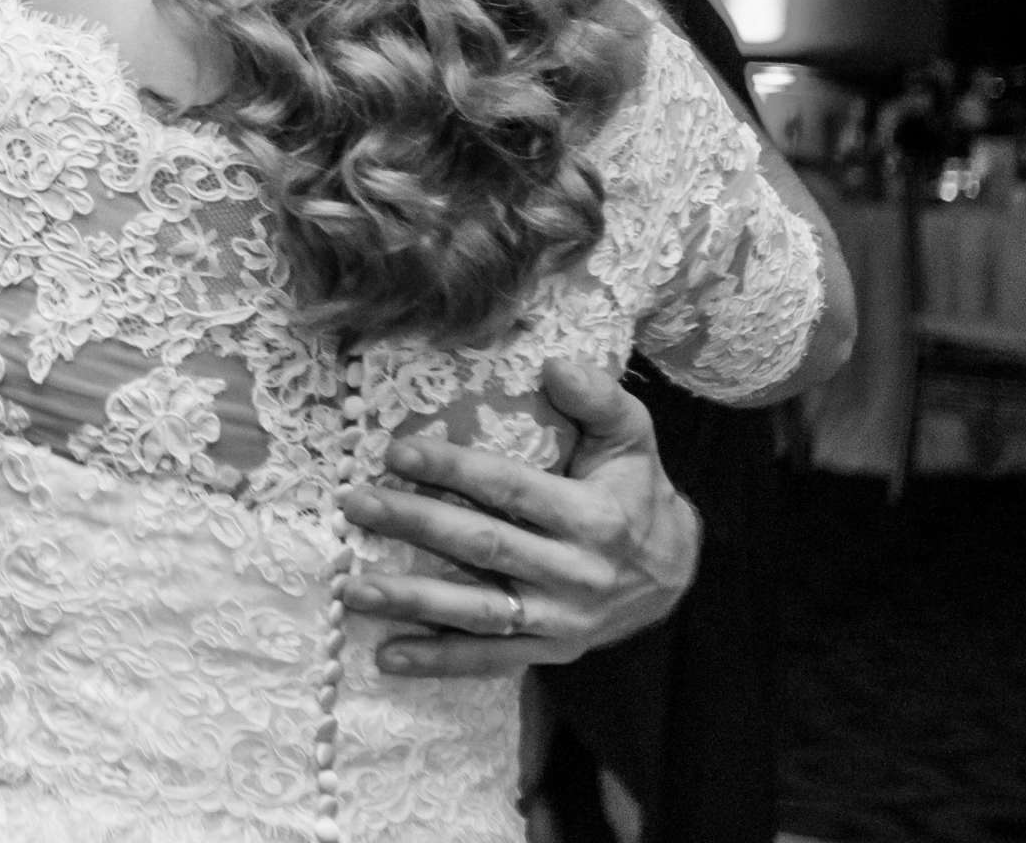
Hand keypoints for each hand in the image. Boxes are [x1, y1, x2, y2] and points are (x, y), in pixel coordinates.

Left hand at [339, 359, 698, 676]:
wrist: (673, 571)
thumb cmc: (633, 489)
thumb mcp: (631, 437)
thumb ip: (598, 398)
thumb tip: (553, 365)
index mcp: (594, 517)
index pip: (511, 490)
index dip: (453, 471)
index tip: (396, 453)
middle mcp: (576, 573)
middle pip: (483, 547)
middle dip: (415, 525)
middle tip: (355, 505)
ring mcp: (561, 620)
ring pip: (478, 611)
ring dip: (412, 600)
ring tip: (352, 588)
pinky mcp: (550, 651)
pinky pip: (489, 659)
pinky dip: (438, 660)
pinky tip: (387, 655)